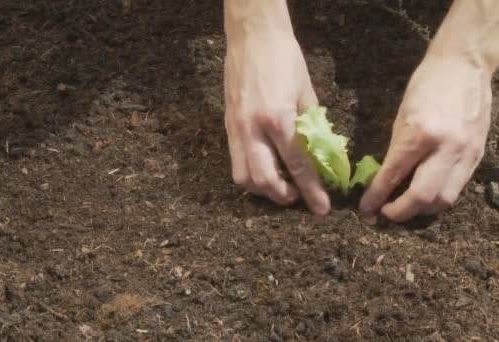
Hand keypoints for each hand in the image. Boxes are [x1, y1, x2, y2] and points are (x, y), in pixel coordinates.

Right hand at [224, 32, 329, 214]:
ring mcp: (235, 129)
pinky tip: (266, 168)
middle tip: (297, 197)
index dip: (311, 190)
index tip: (322, 209)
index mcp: (277, 118)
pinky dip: (251, 174)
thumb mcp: (307, 93)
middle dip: (282, 196)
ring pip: (243, 176)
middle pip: (263, 179)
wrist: (251, 37)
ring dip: (263, 189)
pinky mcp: (227, 126)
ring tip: (281, 185)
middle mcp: (252, 128)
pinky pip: (235, 161)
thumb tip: (319, 156)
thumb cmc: (284, 59)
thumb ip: (311, 128)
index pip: (297, 164)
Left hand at [360, 55, 491, 221]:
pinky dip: (439, 197)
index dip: (377, 196)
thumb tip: (383, 180)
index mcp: (420, 133)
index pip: (394, 174)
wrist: (464, 65)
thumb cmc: (425, 85)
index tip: (365, 209)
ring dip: (422, 209)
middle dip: (401, 213)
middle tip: (384, 214)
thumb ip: (395, 150)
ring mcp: (466, 153)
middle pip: (424, 197)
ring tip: (404, 207)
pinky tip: (425, 195)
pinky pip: (457, 187)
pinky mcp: (478, 155)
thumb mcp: (401, 116)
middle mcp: (446, 147)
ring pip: (445, 199)